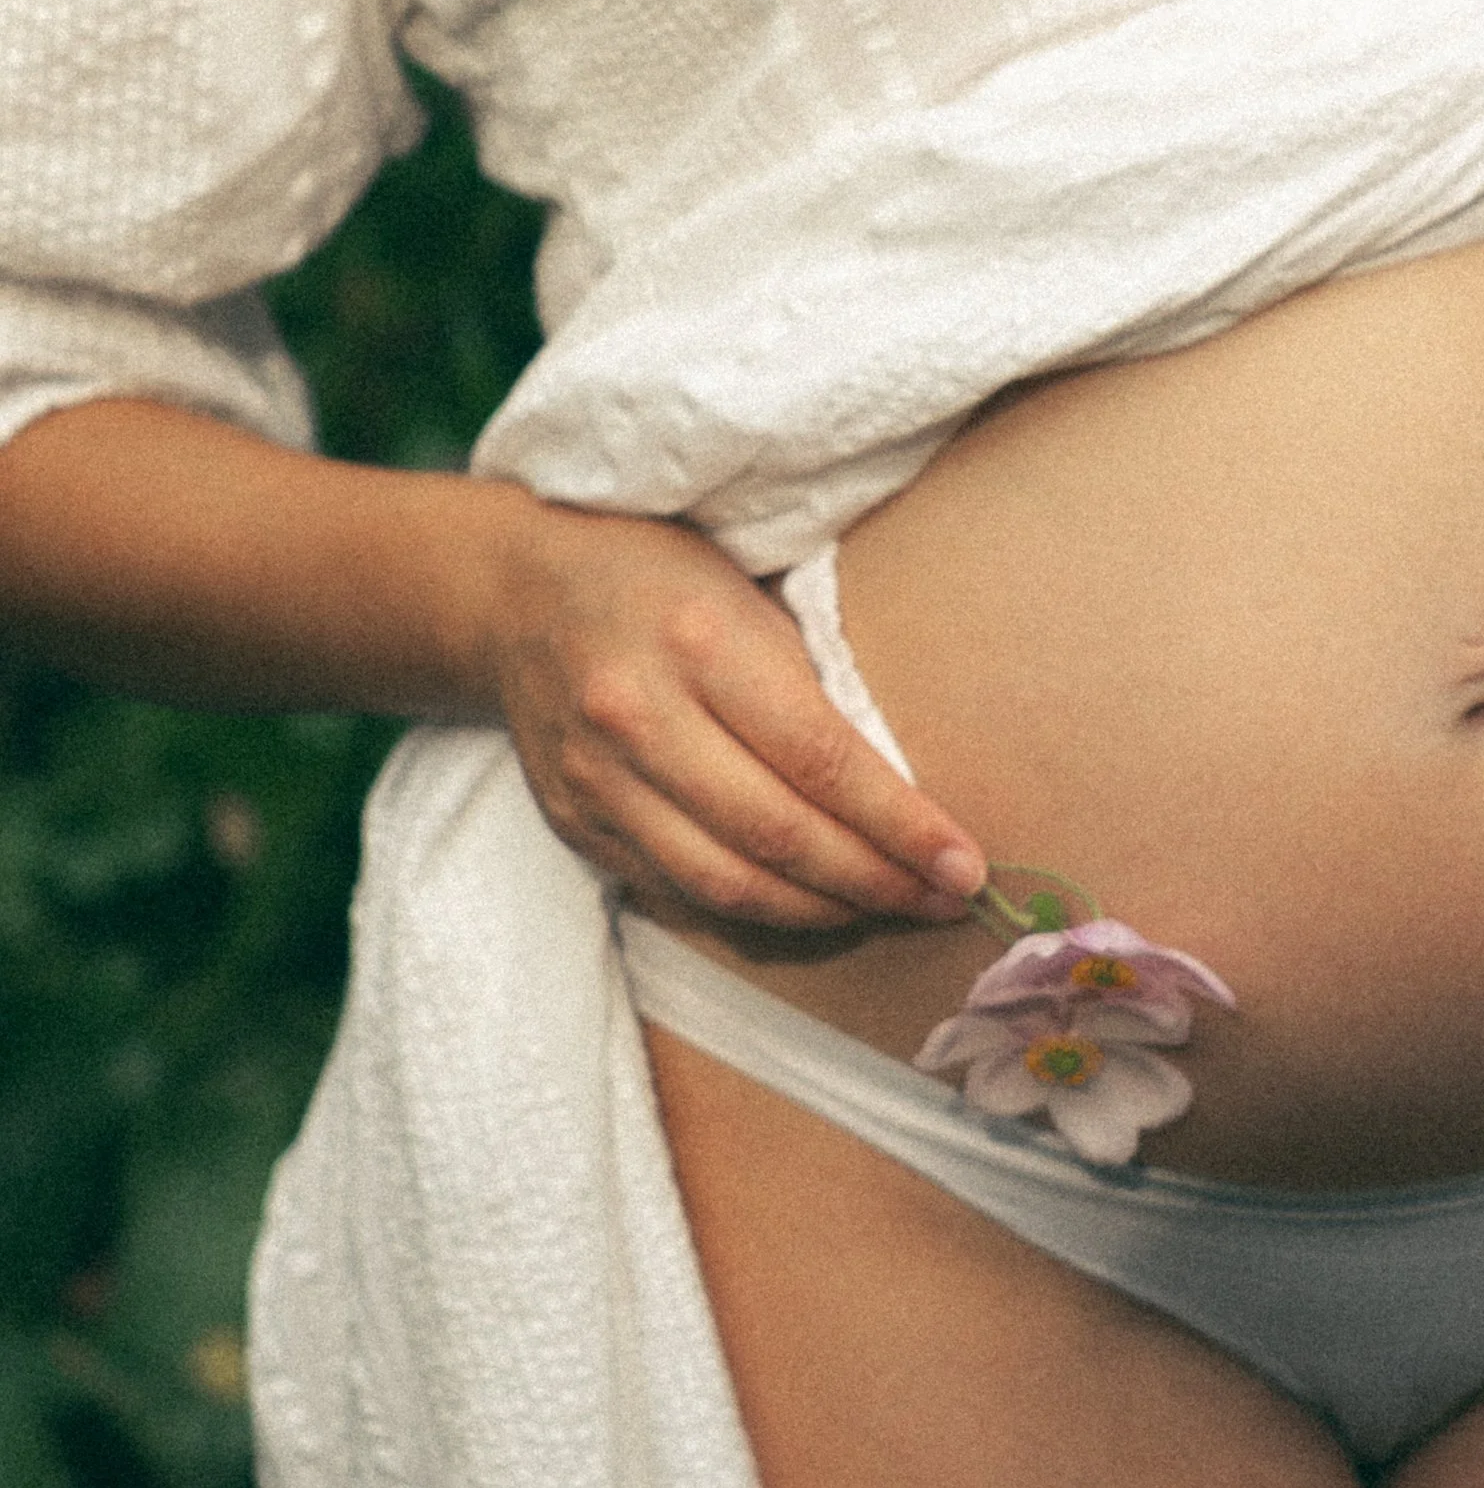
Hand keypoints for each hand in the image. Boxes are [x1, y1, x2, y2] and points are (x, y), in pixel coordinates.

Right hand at [484, 495, 985, 930]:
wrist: (513, 593)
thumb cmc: (662, 576)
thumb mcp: (749, 590)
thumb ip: (812, 682)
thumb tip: (910, 788)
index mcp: (699, 640)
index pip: (822, 760)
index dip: (902, 827)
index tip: (965, 864)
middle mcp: (639, 716)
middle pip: (778, 836)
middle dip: (877, 882)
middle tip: (944, 901)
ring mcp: (596, 781)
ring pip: (727, 883)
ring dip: (823, 911)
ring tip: (888, 907)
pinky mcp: (574, 824)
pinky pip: (679, 891)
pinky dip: (755, 910)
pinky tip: (809, 905)